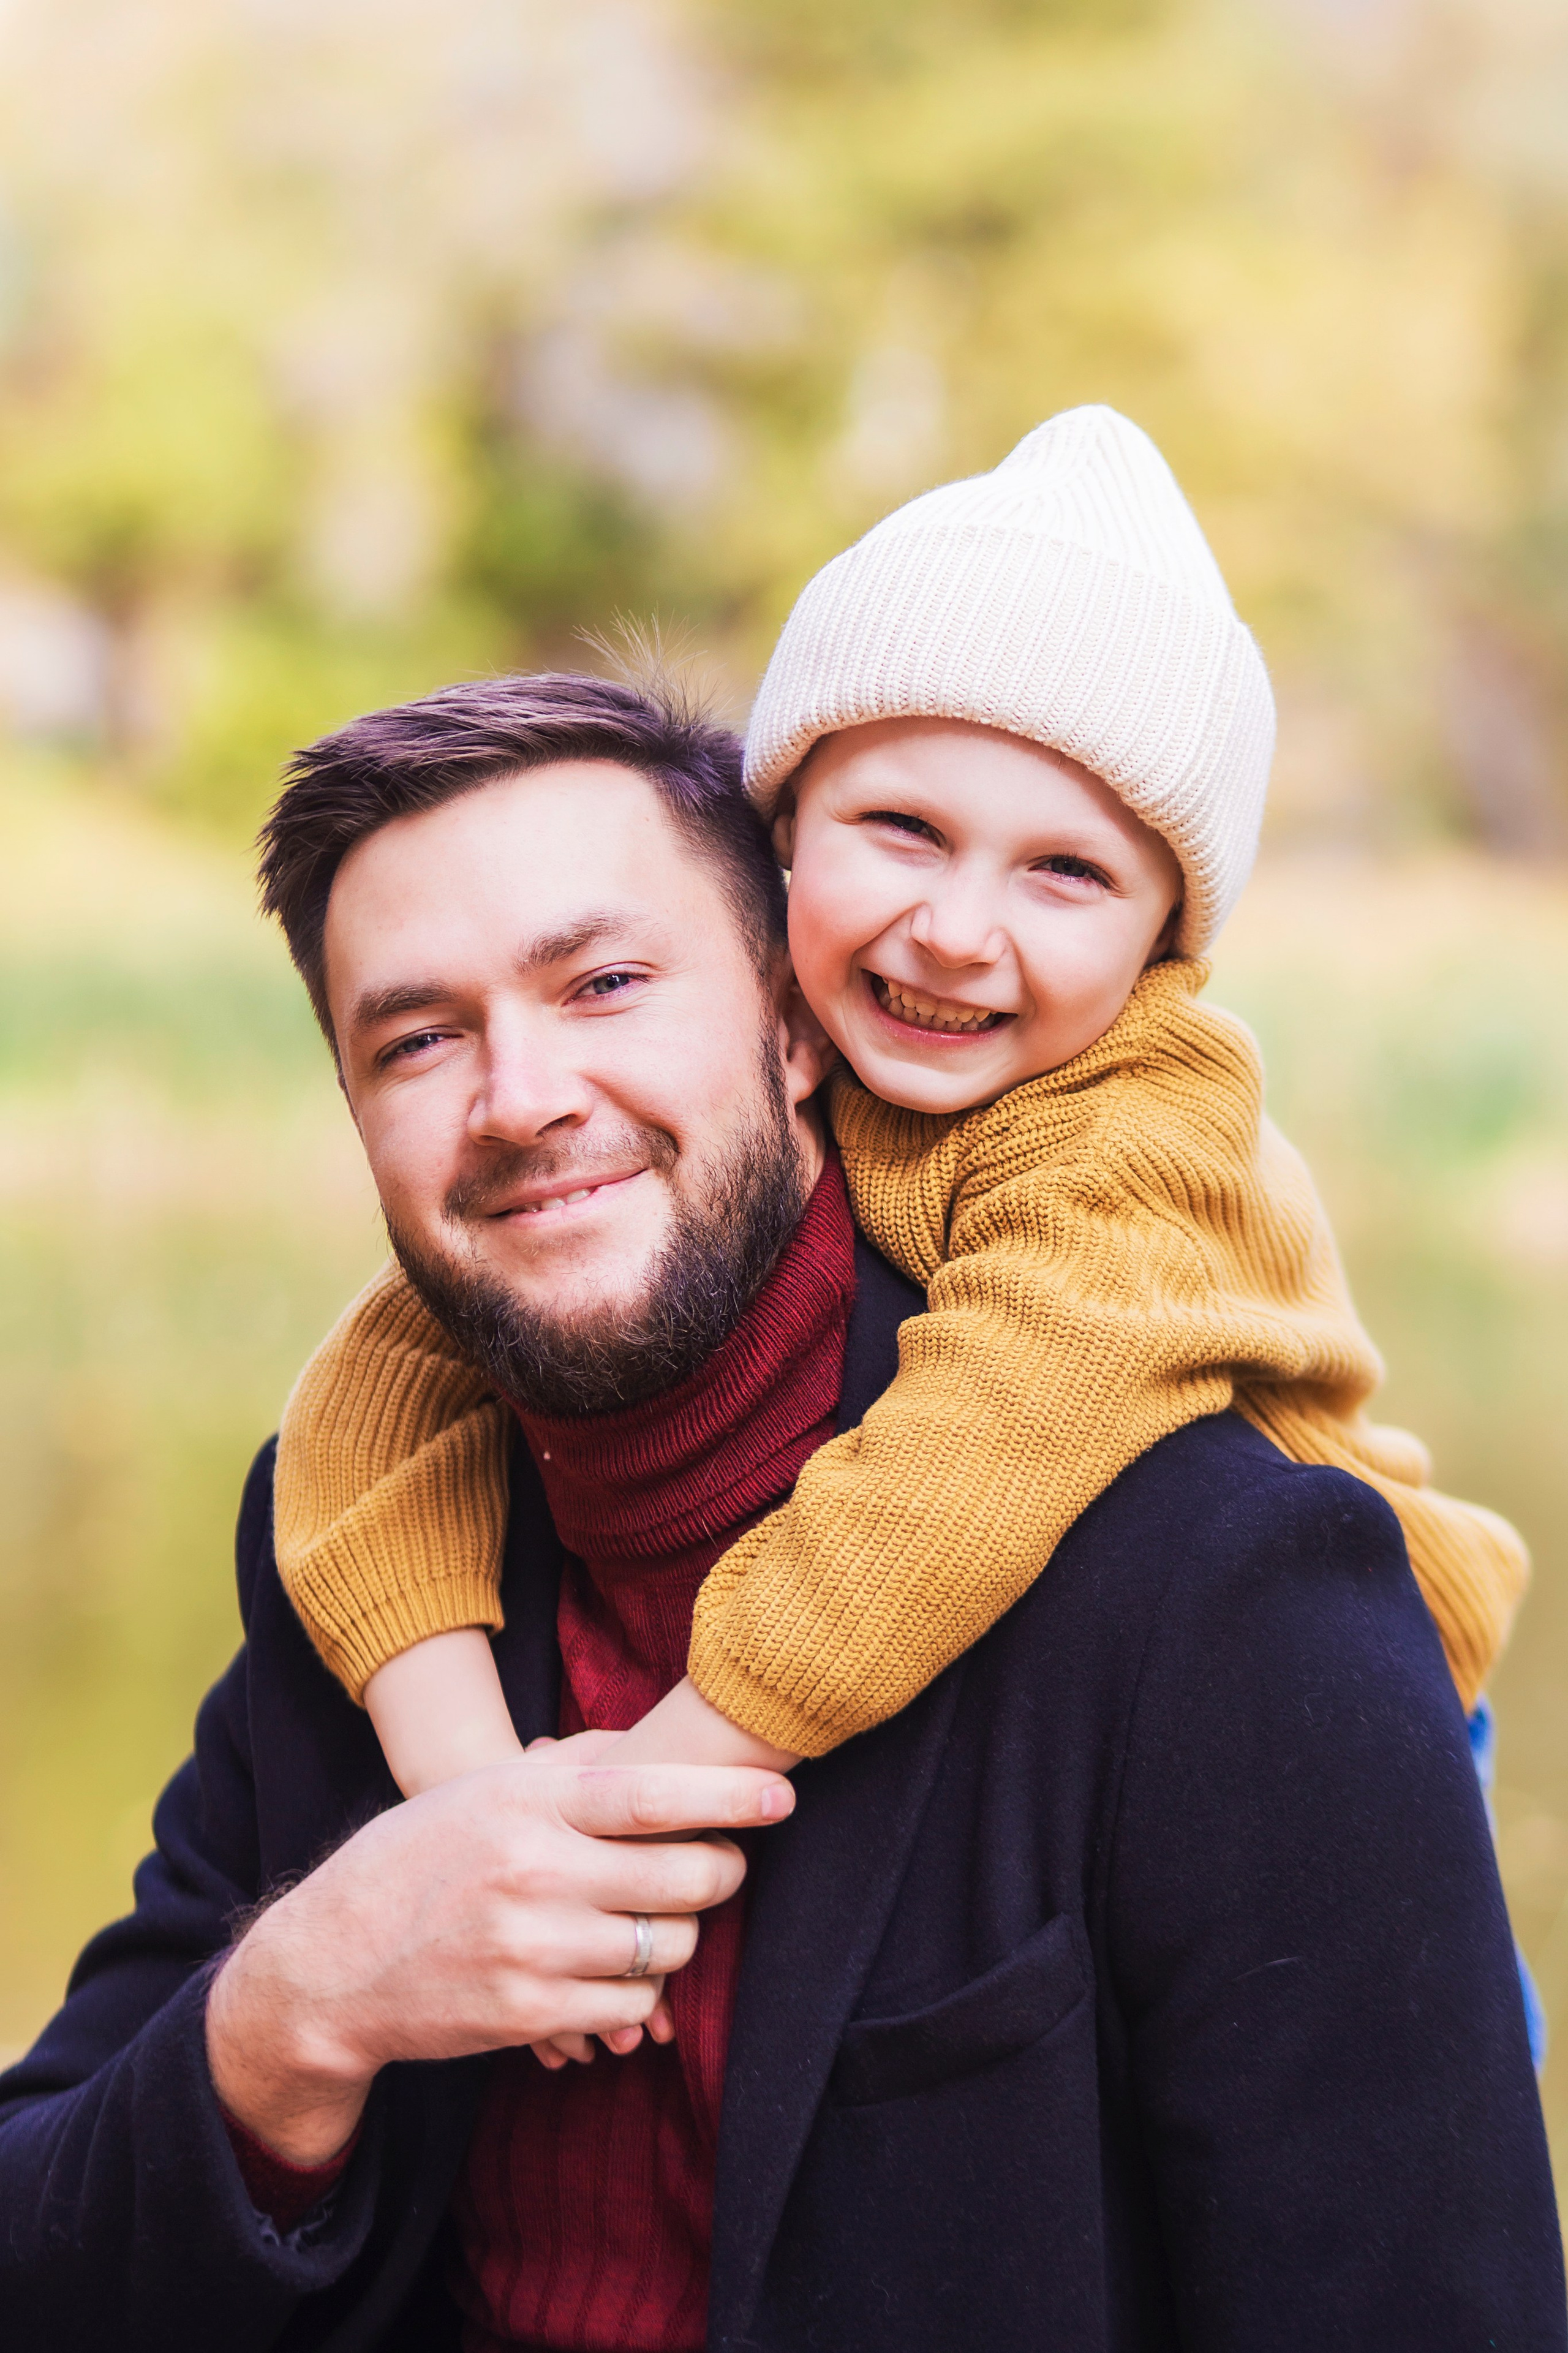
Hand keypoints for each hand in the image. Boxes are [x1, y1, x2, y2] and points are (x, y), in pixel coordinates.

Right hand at [205, 1754, 791, 2163]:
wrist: (331, 1964)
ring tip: (661, 1918)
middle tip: (720, 1866)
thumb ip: (567, 1768)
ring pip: (667, 1947)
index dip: (729, 1798)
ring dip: (681, 1936)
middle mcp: (534, 1872)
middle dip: (720, 1873)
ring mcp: (531, 1948)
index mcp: (527, 1803)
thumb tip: (647, 1747)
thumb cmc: (418, 1858)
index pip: (652, 1795)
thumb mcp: (482, 1790)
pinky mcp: (527, 2015)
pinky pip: (631, 2006)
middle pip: (682, 1878)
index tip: (783, 1799)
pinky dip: (641, 1991)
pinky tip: (616, 1969)